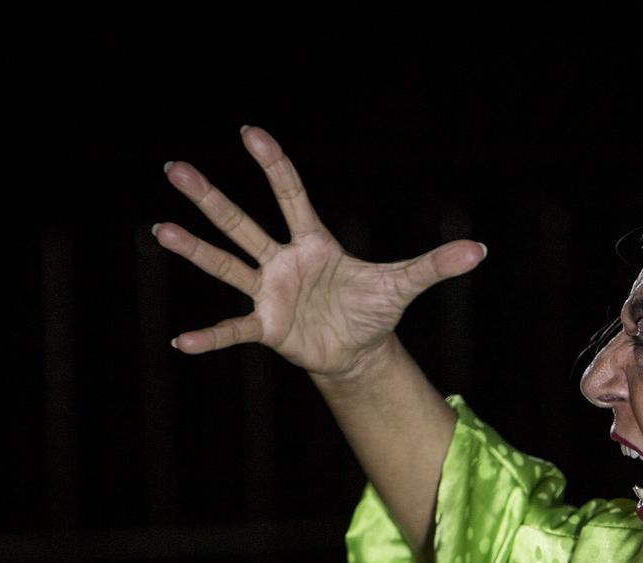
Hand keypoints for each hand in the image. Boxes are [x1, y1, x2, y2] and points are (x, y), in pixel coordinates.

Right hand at [155, 126, 485, 377]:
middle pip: (243, 223)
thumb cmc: (375, 309)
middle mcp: (284, 261)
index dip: (272, 165)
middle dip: (210, 199)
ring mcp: (270, 293)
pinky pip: (233, 330)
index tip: (249, 132)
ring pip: (228, 266)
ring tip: (161, 231)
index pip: (291, 196)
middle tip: (175, 169)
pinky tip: (181, 342)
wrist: (359, 350)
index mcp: (314, 243)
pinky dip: (210, 337)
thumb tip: (480, 250)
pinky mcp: (266, 327)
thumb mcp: (405, 284)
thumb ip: (435, 264)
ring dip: (196, 250)